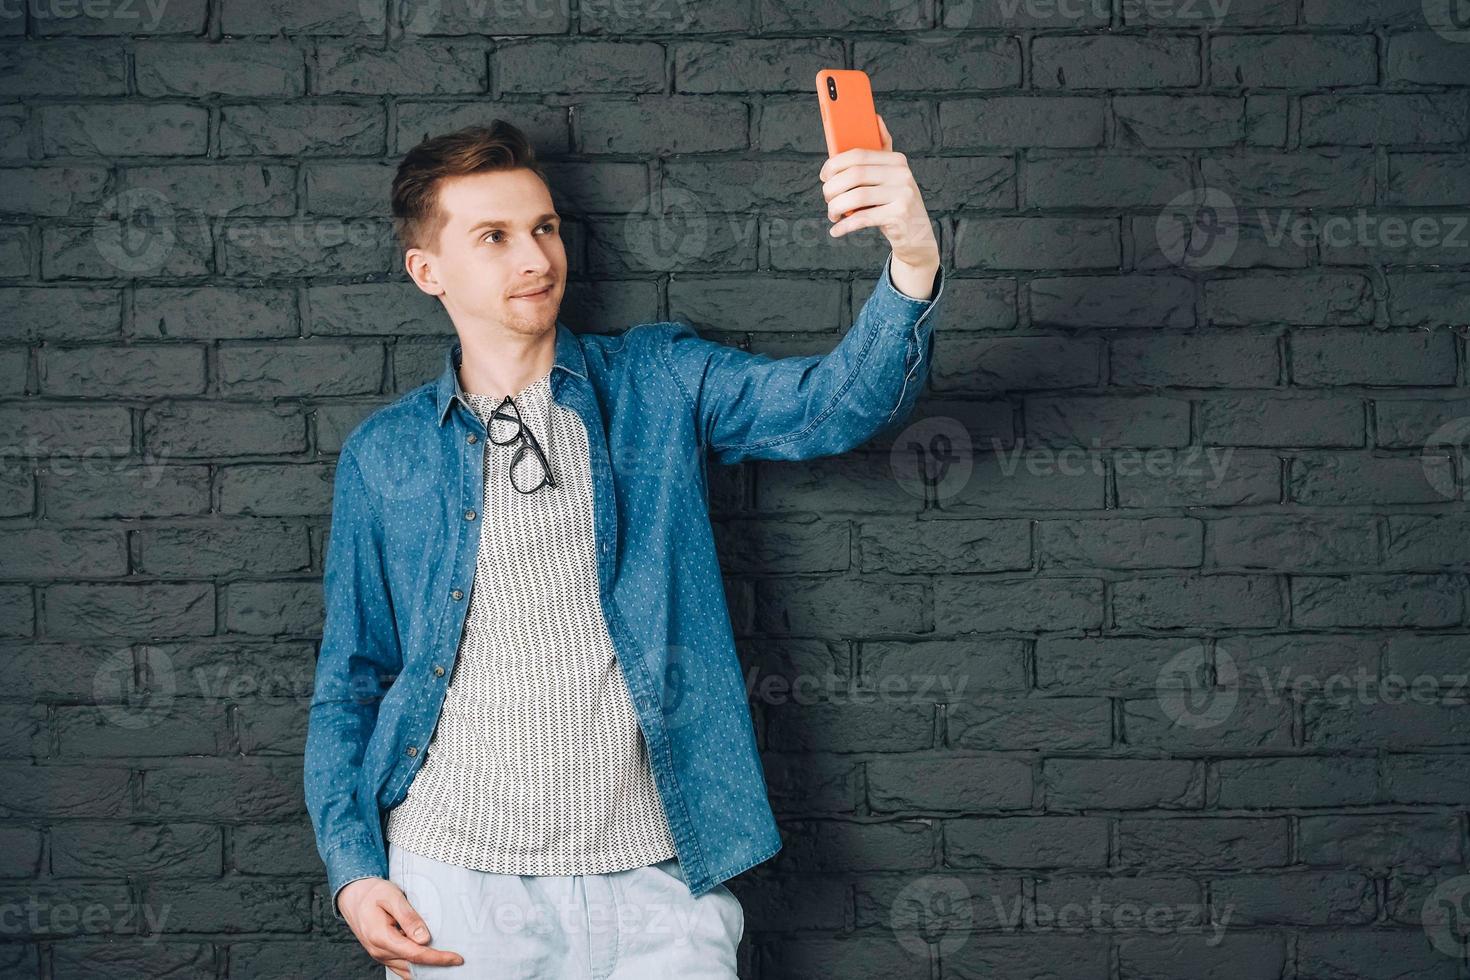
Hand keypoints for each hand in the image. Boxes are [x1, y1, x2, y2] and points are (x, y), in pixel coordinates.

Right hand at [339, 877, 464, 978]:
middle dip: (436, 965)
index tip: (456, 958)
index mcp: (381, 937)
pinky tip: (430, 960)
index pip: (415, 954)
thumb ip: (408, 918)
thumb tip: (424, 939)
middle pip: (413, 965)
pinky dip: (417, 966)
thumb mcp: (392, 897)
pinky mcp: (383, 954)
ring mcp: (380, 955)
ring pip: (407, 969)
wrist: (354, 896)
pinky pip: (401, 966)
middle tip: (457, 961)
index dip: (437, 958)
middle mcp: (379, 951)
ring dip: (427, 968)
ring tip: (447, 962)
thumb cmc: (373, 893)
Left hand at [818, 113, 940, 271]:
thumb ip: (881, 151)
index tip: (824, 177)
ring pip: (856, 197)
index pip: (858, 155)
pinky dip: (845, 226)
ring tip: (832, 215)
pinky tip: (836, 230)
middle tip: (827, 200)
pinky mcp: (899, 216)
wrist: (917, 235)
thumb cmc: (895, 203)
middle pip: (855, 175)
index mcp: (897, 160)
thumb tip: (875, 117)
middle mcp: (902, 174)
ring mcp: (903, 194)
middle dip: (833, 188)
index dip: (834, 164)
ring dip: (836, 208)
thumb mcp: (890, 176)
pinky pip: (863, 218)